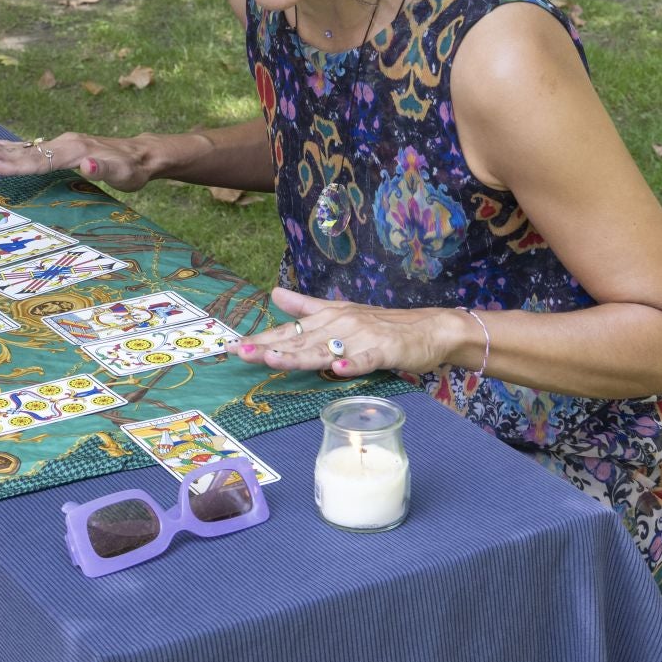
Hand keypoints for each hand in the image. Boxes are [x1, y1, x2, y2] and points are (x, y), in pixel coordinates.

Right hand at [0, 132, 153, 193]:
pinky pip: (36, 149)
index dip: (15, 165)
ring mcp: (64, 143)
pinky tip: (4, 150)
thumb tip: (87, 164)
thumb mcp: (123, 173)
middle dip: (0, 152)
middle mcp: (66, 143)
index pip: (39, 160)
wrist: (142, 155)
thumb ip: (104, 168)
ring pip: (29, 147)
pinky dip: (17, 149)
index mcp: (74, 149)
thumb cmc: (132, 168)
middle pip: (28, 151)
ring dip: (3, 148)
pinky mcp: (65, 147)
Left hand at [232, 287, 459, 379]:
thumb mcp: (341, 312)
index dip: (260, 339)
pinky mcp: (384, 351)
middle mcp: (340, 324)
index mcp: (328, 318)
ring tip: (272, 360)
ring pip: (325, 349)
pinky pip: (365, 359)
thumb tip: (274, 293)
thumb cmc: (383, 325)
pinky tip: (336, 368)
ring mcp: (362, 338)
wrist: (430, 328)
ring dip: (298, 355)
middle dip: (268, 347)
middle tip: (239, 353)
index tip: (231, 346)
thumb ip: (306, 306)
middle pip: (299, 340)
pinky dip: (351, 363)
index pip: (288, 331)